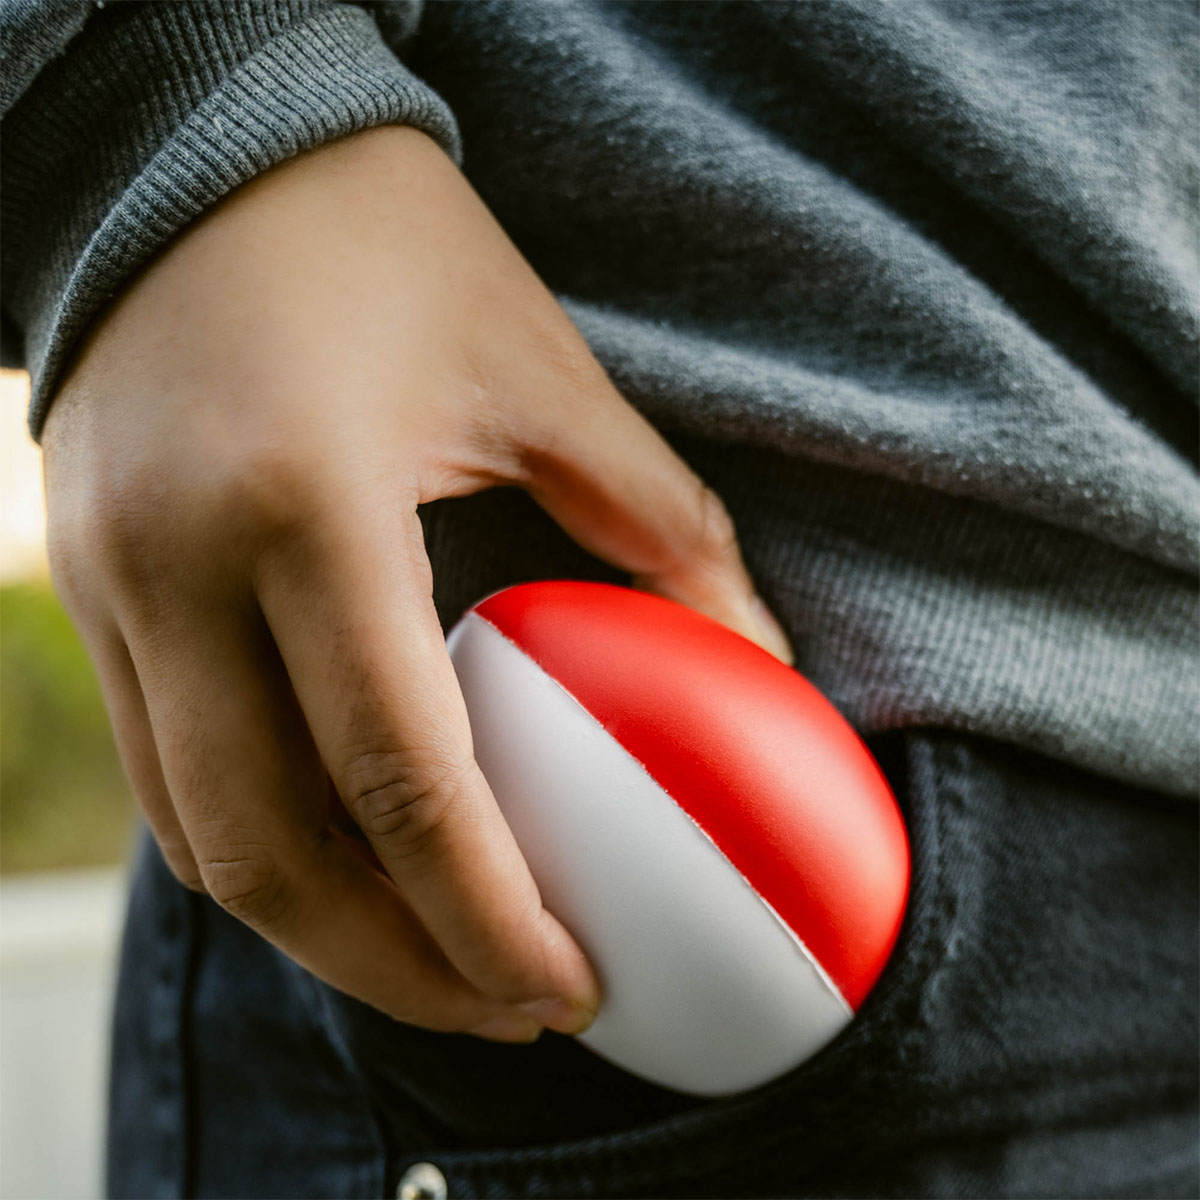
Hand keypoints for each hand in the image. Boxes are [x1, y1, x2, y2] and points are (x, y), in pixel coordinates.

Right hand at [41, 125, 792, 1041]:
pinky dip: (264, 853)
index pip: (402, 779)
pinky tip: (353, 868)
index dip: (490, 917)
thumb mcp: (543, 366)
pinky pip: (168, 778)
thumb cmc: (385, 241)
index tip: (569, 989)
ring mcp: (109, 587)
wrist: (196, 154)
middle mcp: (178, 566)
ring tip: (439, 967)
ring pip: (204, 843)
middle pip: (281, 856)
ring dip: (325, 935)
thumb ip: (660, 523)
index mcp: (304, 503)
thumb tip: (760, 662)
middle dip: (403, 970)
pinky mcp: (87, 590)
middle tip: (514, 1012)